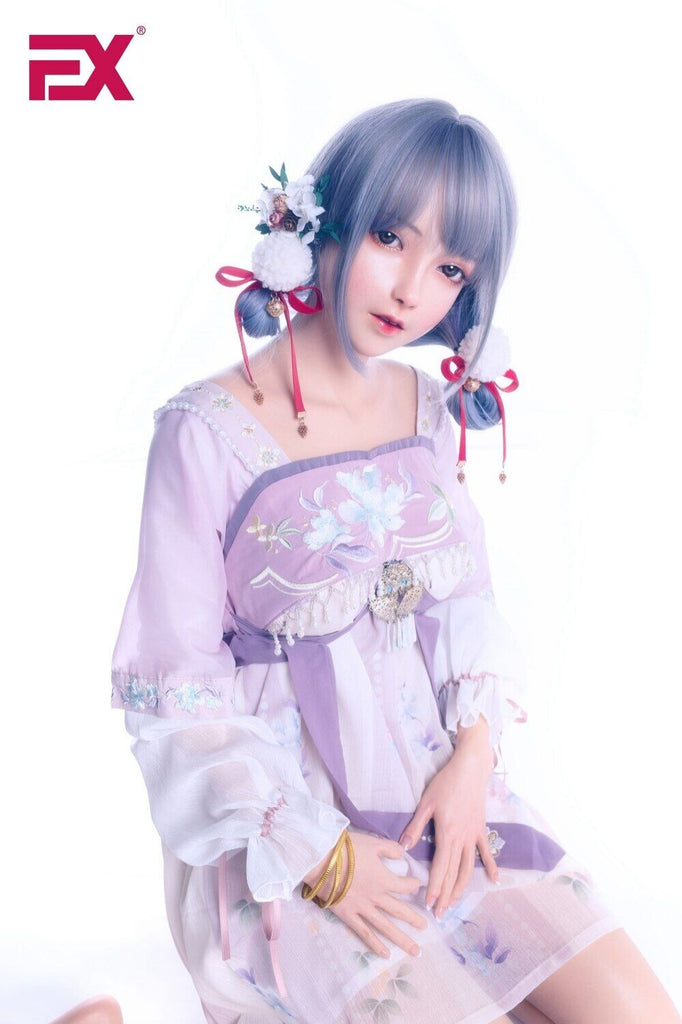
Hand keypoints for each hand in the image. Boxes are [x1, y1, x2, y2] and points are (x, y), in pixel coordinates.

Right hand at [302, 831, 427, 958]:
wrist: (321, 861)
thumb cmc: (347, 849)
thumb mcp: (372, 843)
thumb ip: (390, 849)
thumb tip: (403, 854)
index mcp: (384, 879)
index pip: (405, 886)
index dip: (414, 885)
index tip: (418, 885)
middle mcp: (377, 898)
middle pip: (399, 910)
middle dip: (414, 919)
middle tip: (426, 928)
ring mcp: (363, 909)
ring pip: (386, 927)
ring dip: (402, 939)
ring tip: (415, 950)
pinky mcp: (349, 916)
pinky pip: (364, 933)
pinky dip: (375, 945)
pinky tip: (386, 954)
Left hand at [398, 740, 497, 918]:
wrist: (470, 769)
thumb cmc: (446, 783)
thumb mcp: (426, 803)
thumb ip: (415, 827)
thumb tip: (403, 848)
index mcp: (447, 833)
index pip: (440, 867)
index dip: (434, 887)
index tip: (428, 904)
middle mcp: (463, 839)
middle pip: (454, 873)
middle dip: (446, 894)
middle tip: (439, 912)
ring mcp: (474, 835)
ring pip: (469, 868)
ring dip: (462, 887)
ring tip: (454, 903)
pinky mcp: (482, 829)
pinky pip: (486, 852)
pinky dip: (490, 867)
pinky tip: (493, 881)